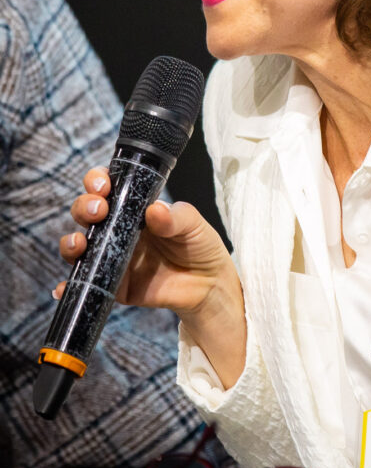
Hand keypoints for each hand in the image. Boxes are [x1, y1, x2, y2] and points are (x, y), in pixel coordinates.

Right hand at [56, 166, 246, 386]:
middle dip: (84, 207)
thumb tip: (154, 210)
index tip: (103, 185)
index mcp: (135, 208)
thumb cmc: (199, 245)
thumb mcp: (193, 223)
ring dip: (71, 242)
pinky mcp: (113, 284)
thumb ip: (175, 217)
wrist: (208, 284)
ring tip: (80, 243)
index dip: (97, 181)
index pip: (107, 187)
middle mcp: (118, 229)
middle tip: (98, 210)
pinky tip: (64, 286)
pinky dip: (69, 285)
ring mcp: (112, 256)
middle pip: (87, 213)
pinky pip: (85, 284)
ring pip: (80, 246)